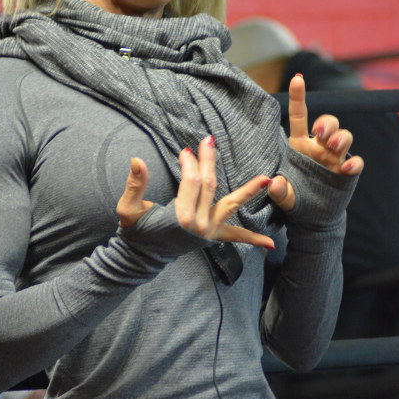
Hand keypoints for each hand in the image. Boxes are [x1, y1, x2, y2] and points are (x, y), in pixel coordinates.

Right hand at [116, 138, 274, 249]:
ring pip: (231, 206)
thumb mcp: (128, 208)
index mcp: (180, 217)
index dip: (189, 163)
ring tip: (268, 180)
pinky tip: (270, 245)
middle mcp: (199, 224)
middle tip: (209, 140)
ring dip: (249, 192)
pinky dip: (252, 240)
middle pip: (210, 186)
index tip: (185, 151)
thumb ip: (134, 185)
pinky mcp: (212, 237)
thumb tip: (137, 160)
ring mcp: (208, 232)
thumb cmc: (134, 231)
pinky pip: (235, 237)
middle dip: (210, 162)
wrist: (141, 257)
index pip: (191, 182)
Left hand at [268, 74, 363, 211]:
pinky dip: (354, 164)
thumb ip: (279, 191)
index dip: (299, 96)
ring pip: (344, 137)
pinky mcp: (348, 173)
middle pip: (328, 123)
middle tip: (320, 134)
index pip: (300, 116)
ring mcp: (336, 159)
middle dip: (327, 123)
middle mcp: (320, 147)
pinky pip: (356, 163)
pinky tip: (347, 169)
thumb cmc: (296, 200)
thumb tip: (274, 184)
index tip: (298, 78)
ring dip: (340, 138)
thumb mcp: (283, 197)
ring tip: (332, 148)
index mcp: (300, 145)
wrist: (314, 218)